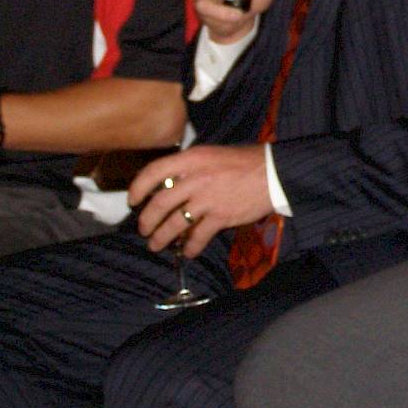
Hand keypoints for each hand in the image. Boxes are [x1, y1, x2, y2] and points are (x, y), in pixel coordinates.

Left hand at [129, 144, 272, 255]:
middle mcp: (196, 178)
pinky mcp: (221, 216)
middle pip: (159, 203)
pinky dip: (190, 247)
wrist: (275, 172)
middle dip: (147, 220)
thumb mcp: (212, 155)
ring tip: (157, 245)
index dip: (138, 188)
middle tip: (144, 229)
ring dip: (161, 237)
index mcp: (192, 159)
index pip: (153, 172)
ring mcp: (208, 199)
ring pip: (174, 223)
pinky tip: (189, 251)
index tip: (132, 201)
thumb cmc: (245, 161)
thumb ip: (190, 168)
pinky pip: (198, 236)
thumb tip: (169, 186)